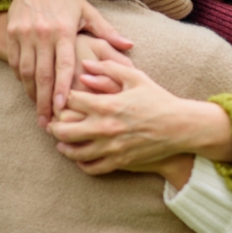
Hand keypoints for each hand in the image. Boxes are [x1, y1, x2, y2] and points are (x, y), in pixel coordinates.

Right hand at [6, 0, 132, 126]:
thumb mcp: (87, 11)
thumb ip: (107, 32)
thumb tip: (129, 47)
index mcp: (64, 30)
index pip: (64, 65)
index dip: (64, 88)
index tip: (64, 108)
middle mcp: (43, 34)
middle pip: (43, 74)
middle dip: (45, 101)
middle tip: (48, 123)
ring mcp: (25, 34)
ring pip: (25, 72)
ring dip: (32, 94)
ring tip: (39, 112)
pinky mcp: (12, 34)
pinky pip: (14, 62)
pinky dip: (20, 79)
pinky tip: (29, 91)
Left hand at [46, 60, 231, 174]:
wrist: (179, 127)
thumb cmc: (157, 99)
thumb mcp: (135, 77)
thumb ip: (109, 68)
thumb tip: (86, 64)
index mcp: (107, 105)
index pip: (70, 101)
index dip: (62, 98)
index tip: (61, 98)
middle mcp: (105, 128)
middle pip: (64, 130)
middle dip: (54, 126)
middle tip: (52, 124)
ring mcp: (111, 147)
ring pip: (74, 153)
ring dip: (64, 147)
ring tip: (62, 142)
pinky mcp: (119, 162)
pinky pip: (92, 168)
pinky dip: (82, 163)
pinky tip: (81, 157)